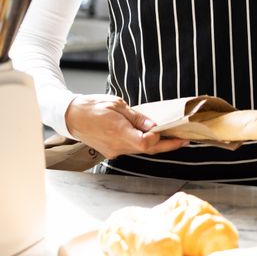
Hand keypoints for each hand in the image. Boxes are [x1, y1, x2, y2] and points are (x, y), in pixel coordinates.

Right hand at [65, 94, 188, 159]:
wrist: (71, 116)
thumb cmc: (93, 106)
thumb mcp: (117, 104)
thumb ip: (136, 117)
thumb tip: (153, 126)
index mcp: (119, 132)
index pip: (145, 143)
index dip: (160, 138)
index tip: (170, 130)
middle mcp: (117, 146)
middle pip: (147, 150)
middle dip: (167, 145)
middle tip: (184, 140)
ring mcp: (114, 151)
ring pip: (140, 150)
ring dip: (155, 144)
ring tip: (172, 136)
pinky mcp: (112, 151)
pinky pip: (131, 148)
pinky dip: (143, 143)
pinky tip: (150, 136)